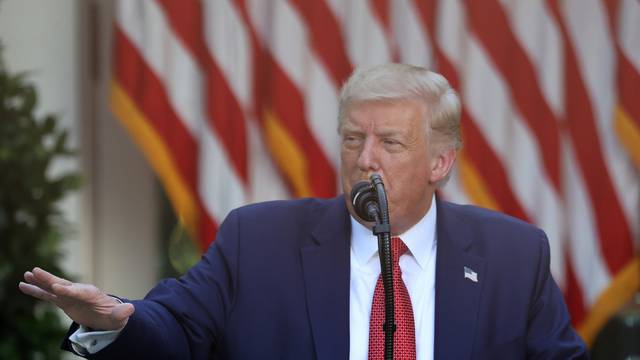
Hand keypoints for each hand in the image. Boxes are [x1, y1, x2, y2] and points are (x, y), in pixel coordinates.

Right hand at [18, 267, 134, 330]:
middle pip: (63, 284)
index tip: (57, 287)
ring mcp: (69, 295)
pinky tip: (23, 285)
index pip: (79, 292)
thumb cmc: (113, 316)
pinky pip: (47, 295)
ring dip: (40, 282)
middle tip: (36, 271)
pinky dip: (36, 291)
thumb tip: (131, 309)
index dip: (69, 290)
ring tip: (26, 274)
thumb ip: (123, 312)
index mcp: (91, 294)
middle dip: (50, 279)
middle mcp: (79, 292)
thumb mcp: (119, 316)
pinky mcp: (63, 301)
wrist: (108, 315)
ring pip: (52, 287)